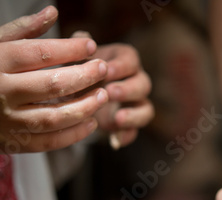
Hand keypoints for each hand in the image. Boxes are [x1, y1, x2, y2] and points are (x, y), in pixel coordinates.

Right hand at [0, 6, 108, 152]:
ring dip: (86, 107)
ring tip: (104, 95)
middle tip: (104, 68)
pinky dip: (74, 134)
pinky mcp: (11, 143)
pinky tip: (90, 122)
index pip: (42, 53)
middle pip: (54, 85)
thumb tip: (53, 11)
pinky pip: (49, 142)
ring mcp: (6, 121)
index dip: (72, 49)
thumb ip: (22, 29)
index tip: (91, 45)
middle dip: (86, 76)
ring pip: (56, 117)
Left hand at [73, 32, 152, 148]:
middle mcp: (135, 81)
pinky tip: (115, 141)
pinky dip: (126, 136)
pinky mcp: (129, 124)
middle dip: (128, 89)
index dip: (121, 66)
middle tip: (110, 93)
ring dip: (134, 114)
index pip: (131, 60)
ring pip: (146, 109)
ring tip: (117, 118)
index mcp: (124, 61)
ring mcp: (134, 105)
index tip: (107, 70)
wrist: (74, 94)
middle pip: (144, 84)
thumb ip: (79, 48)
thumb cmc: (78, 69)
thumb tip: (82, 36)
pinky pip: (135, 132)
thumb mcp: (75, 58)